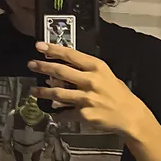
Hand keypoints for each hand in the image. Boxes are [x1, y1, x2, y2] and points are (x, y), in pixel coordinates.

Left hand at [29, 43, 145, 135]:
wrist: (130, 115)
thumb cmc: (118, 94)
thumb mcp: (106, 75)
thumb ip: (85, 72)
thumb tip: (62, 72)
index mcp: (96, 67)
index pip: (71, 55)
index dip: (53, 49)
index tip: (40, 46)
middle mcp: (91, 81)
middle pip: (61, 71)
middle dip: (43, 67)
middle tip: (31, 65)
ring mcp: (87, 98)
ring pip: (58, 93)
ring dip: (44, 92)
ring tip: (34, 91)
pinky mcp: (84, 114)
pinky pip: (65, 113)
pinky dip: (57, 113)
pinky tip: (52, 112)